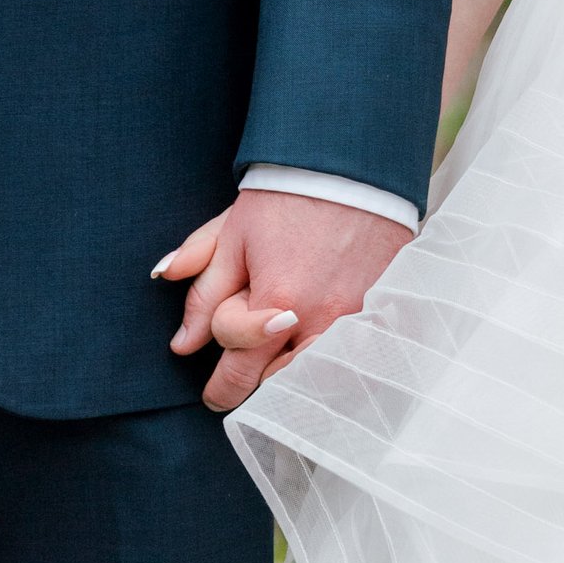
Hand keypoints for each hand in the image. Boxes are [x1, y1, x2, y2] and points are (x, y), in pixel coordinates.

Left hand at [154, 189, 409, 415]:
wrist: (354, 168)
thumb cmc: (287, 197)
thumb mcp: (233, 236)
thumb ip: (203, 293)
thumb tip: (182, 345)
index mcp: (277, 301)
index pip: (236, 371)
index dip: (217, 382)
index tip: (212, 394)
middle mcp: (320, 319)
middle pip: (276, 382)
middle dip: (255, 374)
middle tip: (248, 353)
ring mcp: (356, 320)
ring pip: (312, 378)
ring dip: (290, 369)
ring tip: (280, 345)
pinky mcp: (381, 314)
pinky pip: (349, 361)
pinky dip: (328, 361)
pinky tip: (315, 338)